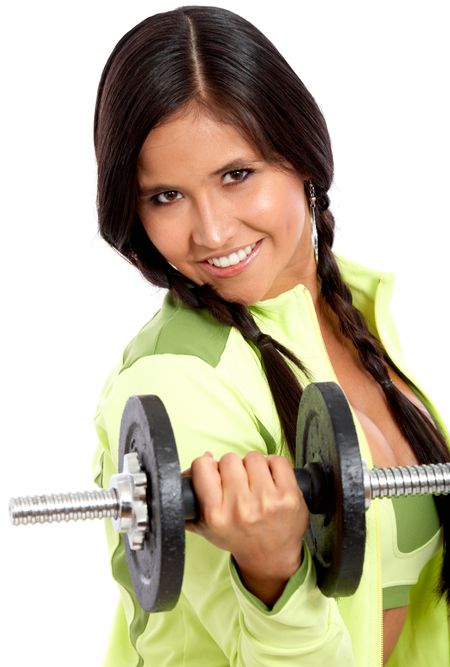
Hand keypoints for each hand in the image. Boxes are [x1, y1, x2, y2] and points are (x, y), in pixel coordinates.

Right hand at [183, 450, 308, 581]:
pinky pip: (278, 461)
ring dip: (253, 466)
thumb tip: (201, 462)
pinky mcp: (289, 496)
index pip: (203, 466)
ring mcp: (267, 501)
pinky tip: (271, 480)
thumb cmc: (237, 537)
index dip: (207, 466)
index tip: (214, 474)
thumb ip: (191, 497)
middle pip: (229, 459)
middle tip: (237, 482)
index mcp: (215, 515)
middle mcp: (240, 508)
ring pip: (253, 457)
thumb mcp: (205, 526)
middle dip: (232, 467)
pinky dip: (274, 466)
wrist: (269, 558)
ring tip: (255, 481)